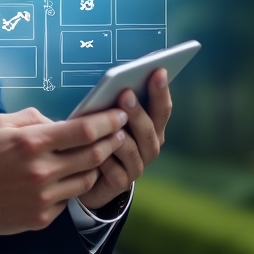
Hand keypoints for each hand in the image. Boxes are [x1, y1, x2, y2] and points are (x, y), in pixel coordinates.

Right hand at [0, 106, 128, 235]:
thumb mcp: (1, 123)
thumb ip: (34, 118)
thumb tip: (61, 123)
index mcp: (32, 142)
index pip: (83, 130)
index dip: (107, 121)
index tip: (120, 115)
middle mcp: (42, 170)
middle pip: (93, 155)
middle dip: (113, 141)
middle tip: (120, 133)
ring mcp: (44, 197)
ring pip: (87, 180)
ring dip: (97, 165)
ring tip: (98, 155)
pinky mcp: (42, 217)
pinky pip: (69, 199)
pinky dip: (73, 186)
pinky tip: (69, 177)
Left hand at [77, 68, 171, 211]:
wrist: (91, 176)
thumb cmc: (103, 137)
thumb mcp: (110, 118)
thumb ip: (118, 104)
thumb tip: (115, 82)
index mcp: (152, 128)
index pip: (162, 108)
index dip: (161, 91)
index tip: (159, 71)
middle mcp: (149, 146)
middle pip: (149, 129)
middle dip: (138, 111)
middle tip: (126, 94)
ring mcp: (137, 166)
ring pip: (132, 149)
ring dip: (120, 135)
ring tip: (109, 122)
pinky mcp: (121, 182)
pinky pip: (115, 170)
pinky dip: (106, 160)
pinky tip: (98, 154)